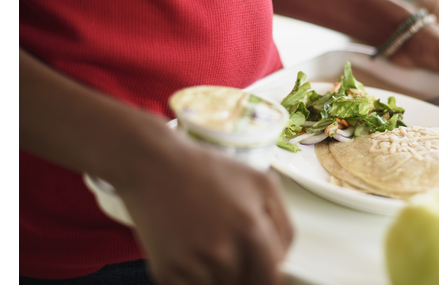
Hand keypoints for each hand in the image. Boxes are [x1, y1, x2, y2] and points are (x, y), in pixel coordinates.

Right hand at [114, 135, 292, 284]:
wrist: (154, 165)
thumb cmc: (209, 171)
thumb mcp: (262, 183)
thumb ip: (284, 225)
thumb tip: (283, 261)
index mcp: (250, 229)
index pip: (270, 278)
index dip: (267, 275)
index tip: (260, 269)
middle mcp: (221, 251)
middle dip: (244, 272)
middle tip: (229, 245)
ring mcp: (191, 265)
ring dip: (219, 276)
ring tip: (207, 243)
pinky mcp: (165, 273)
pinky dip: (194, 278)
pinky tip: (190, 250)